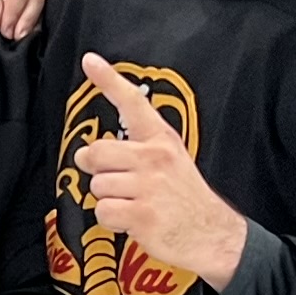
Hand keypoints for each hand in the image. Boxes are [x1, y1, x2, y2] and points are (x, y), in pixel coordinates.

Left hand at [75, 54, 246, 288]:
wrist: (212, 234)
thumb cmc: (184, 198)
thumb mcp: (170, 161)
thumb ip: (132, 152)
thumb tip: (82, 153)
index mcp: (162, 140)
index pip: (133, 103)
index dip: (109, 80)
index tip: (90, 60)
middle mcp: (155, 157)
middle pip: (95, 153)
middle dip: (96, 171)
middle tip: (117, 183)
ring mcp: (149, 186)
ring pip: (97, 186)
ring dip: (109, 200)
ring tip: (135, 205)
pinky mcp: (143, 215)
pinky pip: (103, 212)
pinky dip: (112, 221)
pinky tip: (134, 221)